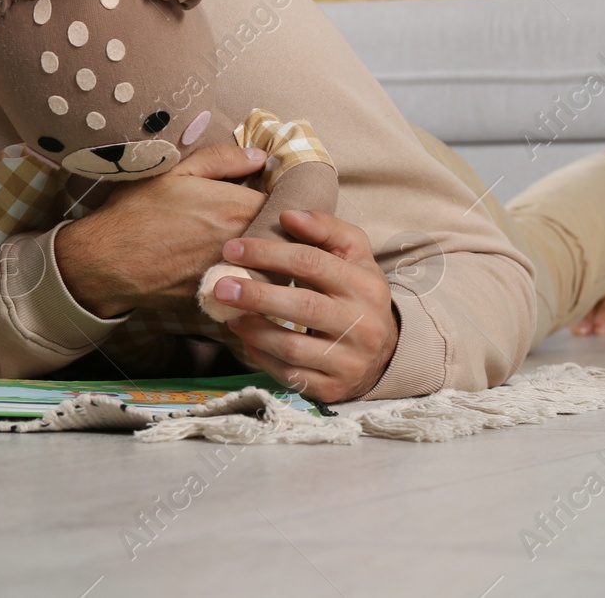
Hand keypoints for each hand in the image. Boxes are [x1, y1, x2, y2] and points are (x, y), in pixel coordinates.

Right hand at [54, 144, 268, 316]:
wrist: (107, 262)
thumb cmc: (136, 212)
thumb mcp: (173, 172)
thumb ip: (221, 159)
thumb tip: (258, 156)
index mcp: (236, 207)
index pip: (282, 202)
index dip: (274, 197)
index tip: (260, 195)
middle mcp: (243, 242)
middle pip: (278, 234)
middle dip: (270, 225)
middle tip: (246, 219)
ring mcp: (234, 272)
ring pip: (265, 260)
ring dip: (260, 252)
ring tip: (233, 243)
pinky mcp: (222, 294)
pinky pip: (245, 281)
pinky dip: (242, 274)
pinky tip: (220, 266)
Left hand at [211, 208, 398, 402]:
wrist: (385, 350)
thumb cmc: (356, 292)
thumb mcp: (353, 255)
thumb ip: (325, 228)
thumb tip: (288, 215)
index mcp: (366, 286)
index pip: (311, 263)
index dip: (267, 254)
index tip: (232, 249)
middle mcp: (363, 325)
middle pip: (303, 306)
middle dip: (255, 294)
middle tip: (220, 286)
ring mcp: (349, 361)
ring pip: (292, 347)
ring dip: (253, 329)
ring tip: (230, 314)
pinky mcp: (334, 389)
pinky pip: (290, 376)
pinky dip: (261, 358)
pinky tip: (247, 340)